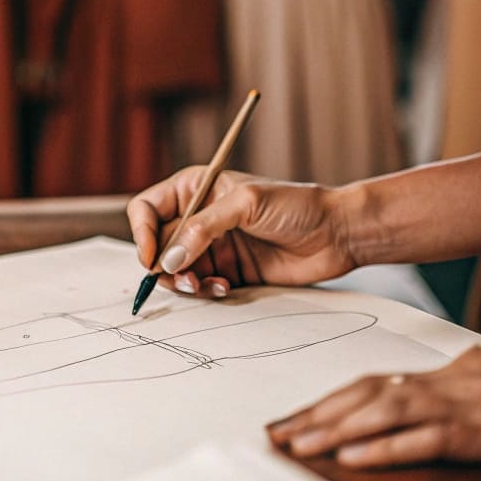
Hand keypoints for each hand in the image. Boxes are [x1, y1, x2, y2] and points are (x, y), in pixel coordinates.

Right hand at [126, 167, 357, 297]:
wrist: (336, 234)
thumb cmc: (294, 205)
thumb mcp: (244, 205)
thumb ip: (202, 229)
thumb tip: (168, 259)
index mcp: (193, 189)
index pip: (147, 209)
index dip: (143, 233)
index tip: (153, 257)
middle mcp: (196, 216)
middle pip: (157, 244)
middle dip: (164, 264)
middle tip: (184, 278)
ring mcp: (211, 246)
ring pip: (175, 269)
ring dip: (185, 282)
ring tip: (208, 285)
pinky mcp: (227, 270)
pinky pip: (199, 285)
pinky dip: (205, 291)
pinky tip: (225, 287)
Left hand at [269, 347, 480, 466]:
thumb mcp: (460, 395)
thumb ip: (422, 399)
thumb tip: (380, 406)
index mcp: (427, 380)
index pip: (362, 387)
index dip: (323, 402)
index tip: (286, 421)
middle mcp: (433, 387)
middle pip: (362, 395)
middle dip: (318, 415)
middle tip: (279, 434)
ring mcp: (453, 407)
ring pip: (383, 412)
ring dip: (338, 429)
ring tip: (302, 445)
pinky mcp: (471, 434)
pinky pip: (421, 441)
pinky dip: (384, 448)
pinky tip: (353, 458)